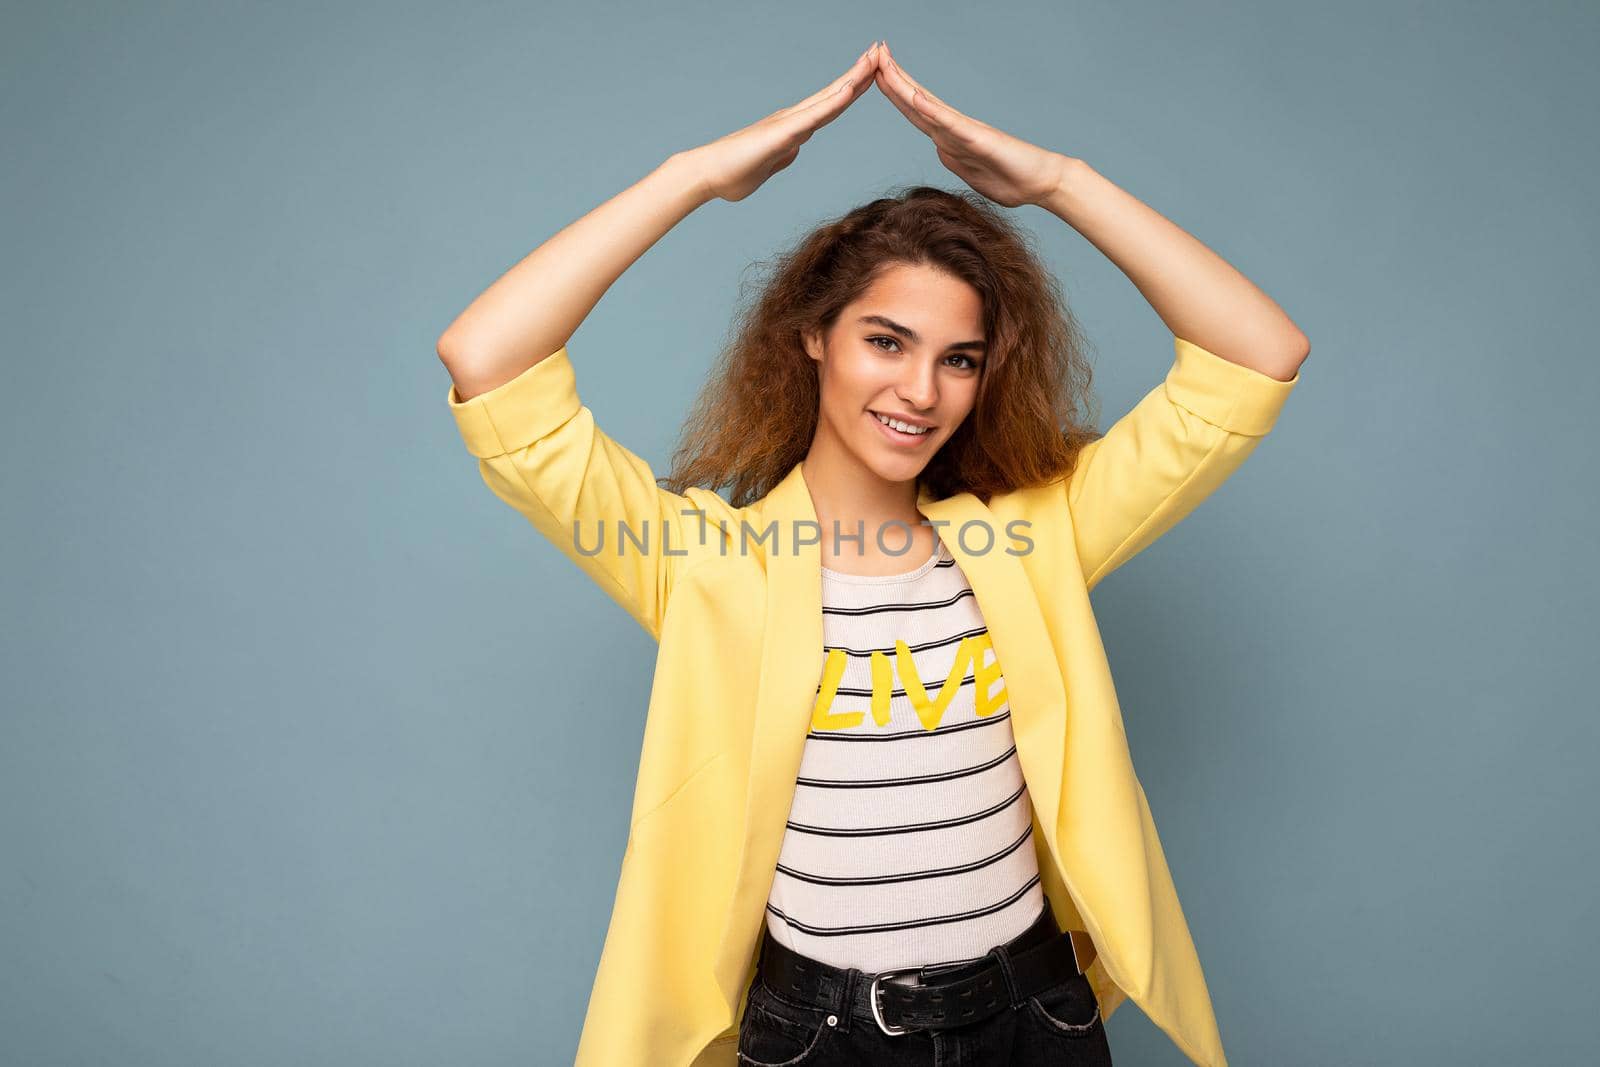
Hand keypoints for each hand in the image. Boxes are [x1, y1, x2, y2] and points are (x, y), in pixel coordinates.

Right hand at [683, 43, 882, 202]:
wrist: (707, 175)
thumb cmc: (733, 173)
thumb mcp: (768, 165)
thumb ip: (782, 155)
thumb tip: (794, 149)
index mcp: (792, 128)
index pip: (830, 106)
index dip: (851, 89)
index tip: (871, 74)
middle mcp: (793, 119)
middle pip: (834, 94)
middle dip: (859, 73)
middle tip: (879, 51)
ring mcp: (788, 123)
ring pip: (828, 97)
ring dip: (853, 78)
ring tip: (874, 57)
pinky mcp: (782, 133)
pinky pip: (814, 116)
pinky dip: (834, 102)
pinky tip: (851, 89)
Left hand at [872, 43, 1068, 208]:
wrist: (1042, 183)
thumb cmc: (1011, 180)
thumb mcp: (971, 173)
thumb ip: (955, 159)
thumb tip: (940, 149)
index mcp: (949, 139)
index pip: (915, 113)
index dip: (895, 94)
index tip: (875, 75)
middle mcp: (954, 130)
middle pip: (916, 101)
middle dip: (892, 78)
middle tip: (873, 52)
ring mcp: (965, 132)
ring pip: (927, 105)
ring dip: (904, 84)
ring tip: (884, 62)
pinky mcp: (978, 140)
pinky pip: (950, 124)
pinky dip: (931, 110)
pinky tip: (914, 97)